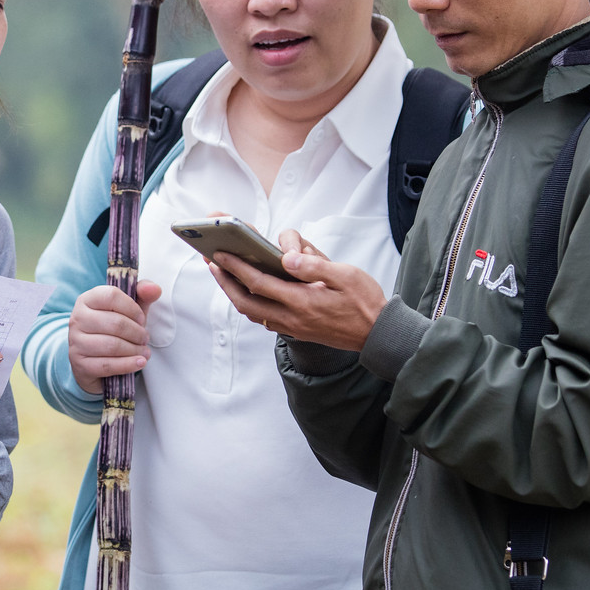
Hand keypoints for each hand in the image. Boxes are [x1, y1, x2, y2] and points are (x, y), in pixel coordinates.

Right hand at [68, 280, 162, 394]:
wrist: (92, 358)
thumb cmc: (112, 329)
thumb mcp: (128, 310)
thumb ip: (142, 295)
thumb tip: (154, 289)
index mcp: (87, 299)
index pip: (111, 296)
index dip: (132, 308)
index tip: (141, 318)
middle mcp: (77, 318)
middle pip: (115, 323)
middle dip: (137, 333)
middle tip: (145, 338)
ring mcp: (76, 342)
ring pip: (112, 345)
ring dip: (134, 350)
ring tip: (144, 351)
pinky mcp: (80, 363)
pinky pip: (108, 365)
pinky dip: (128, 365)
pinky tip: (139, 362)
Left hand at [208, 230, 388, 350]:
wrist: (377, 334)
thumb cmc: (365, 301)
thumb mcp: (346, 275)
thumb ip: (315, 266)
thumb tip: (287, 257)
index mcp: (303, 301)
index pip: (259, 282)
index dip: (236, 267)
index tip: (219, 254)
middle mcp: (292, 317)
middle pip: (246, 301)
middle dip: (225, 281)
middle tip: (211, 263)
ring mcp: (293, 326)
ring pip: (253, 312)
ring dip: (235, 293)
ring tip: (223, 275)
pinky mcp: (296, 330)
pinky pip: (264, 318)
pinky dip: (251, 304)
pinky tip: (248, 291)